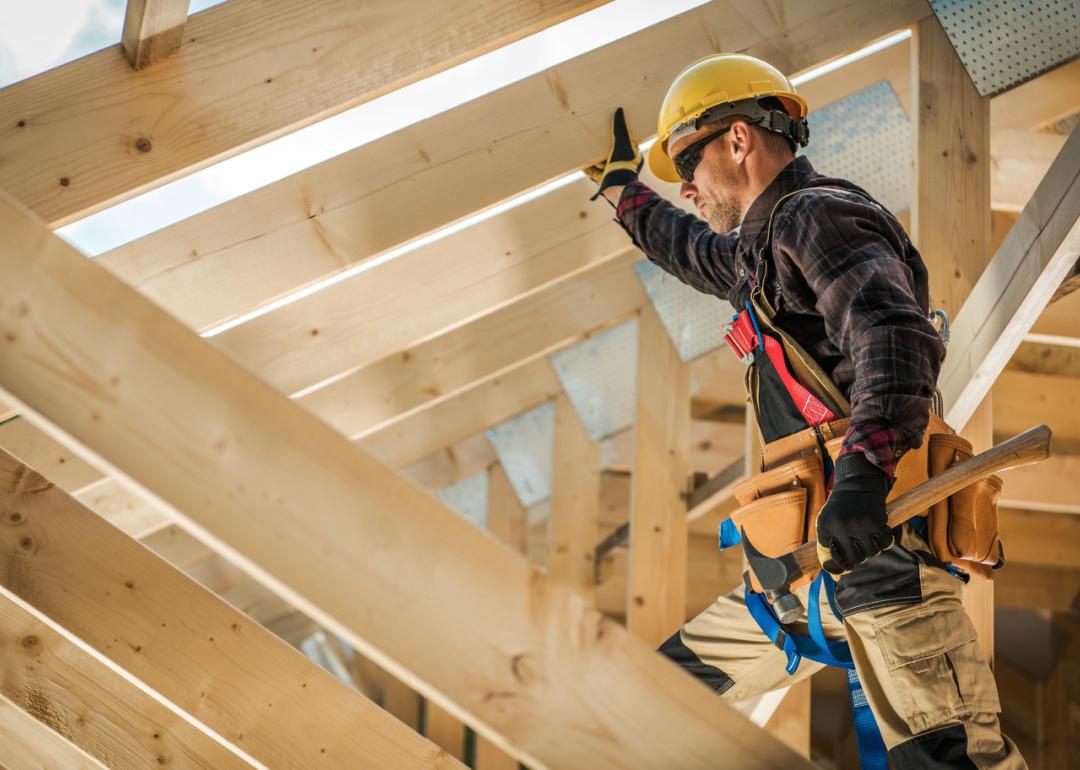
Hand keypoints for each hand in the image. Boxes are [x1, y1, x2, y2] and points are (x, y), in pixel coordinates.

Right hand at [585, 107, 642, 200]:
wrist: (617, 187)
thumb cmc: (624, 165)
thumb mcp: (623, 142)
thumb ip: (620, 128)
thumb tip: (619, 110)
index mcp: (632, 155)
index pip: (624, 141)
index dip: (617, 134)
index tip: (609, 127)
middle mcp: (623, 164)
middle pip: (610, 151)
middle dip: (602, 146)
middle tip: (595, 136)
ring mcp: (612, 172)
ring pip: (601, 161)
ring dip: (594, 157)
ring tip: (586, 148)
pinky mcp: (603, 180)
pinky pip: (593, 172)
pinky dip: (587, 167)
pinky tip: (580, 162)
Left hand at [815, 453, 893, 573]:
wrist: (857, 484)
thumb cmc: (841, 507)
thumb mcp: (827, 521)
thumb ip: (828, 543)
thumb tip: (834, 571)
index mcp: (826, 526)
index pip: (833, 556)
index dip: (838, 561)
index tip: (839, 560)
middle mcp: (841, 527)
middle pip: (855, 559)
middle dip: (859, 556)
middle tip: (859, 545)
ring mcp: (860, 525)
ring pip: (871, 553)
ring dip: (872, 548)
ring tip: (868, 537)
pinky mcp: (876, 522)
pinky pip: (885, 544)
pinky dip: (885, 541)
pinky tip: (880, 532)